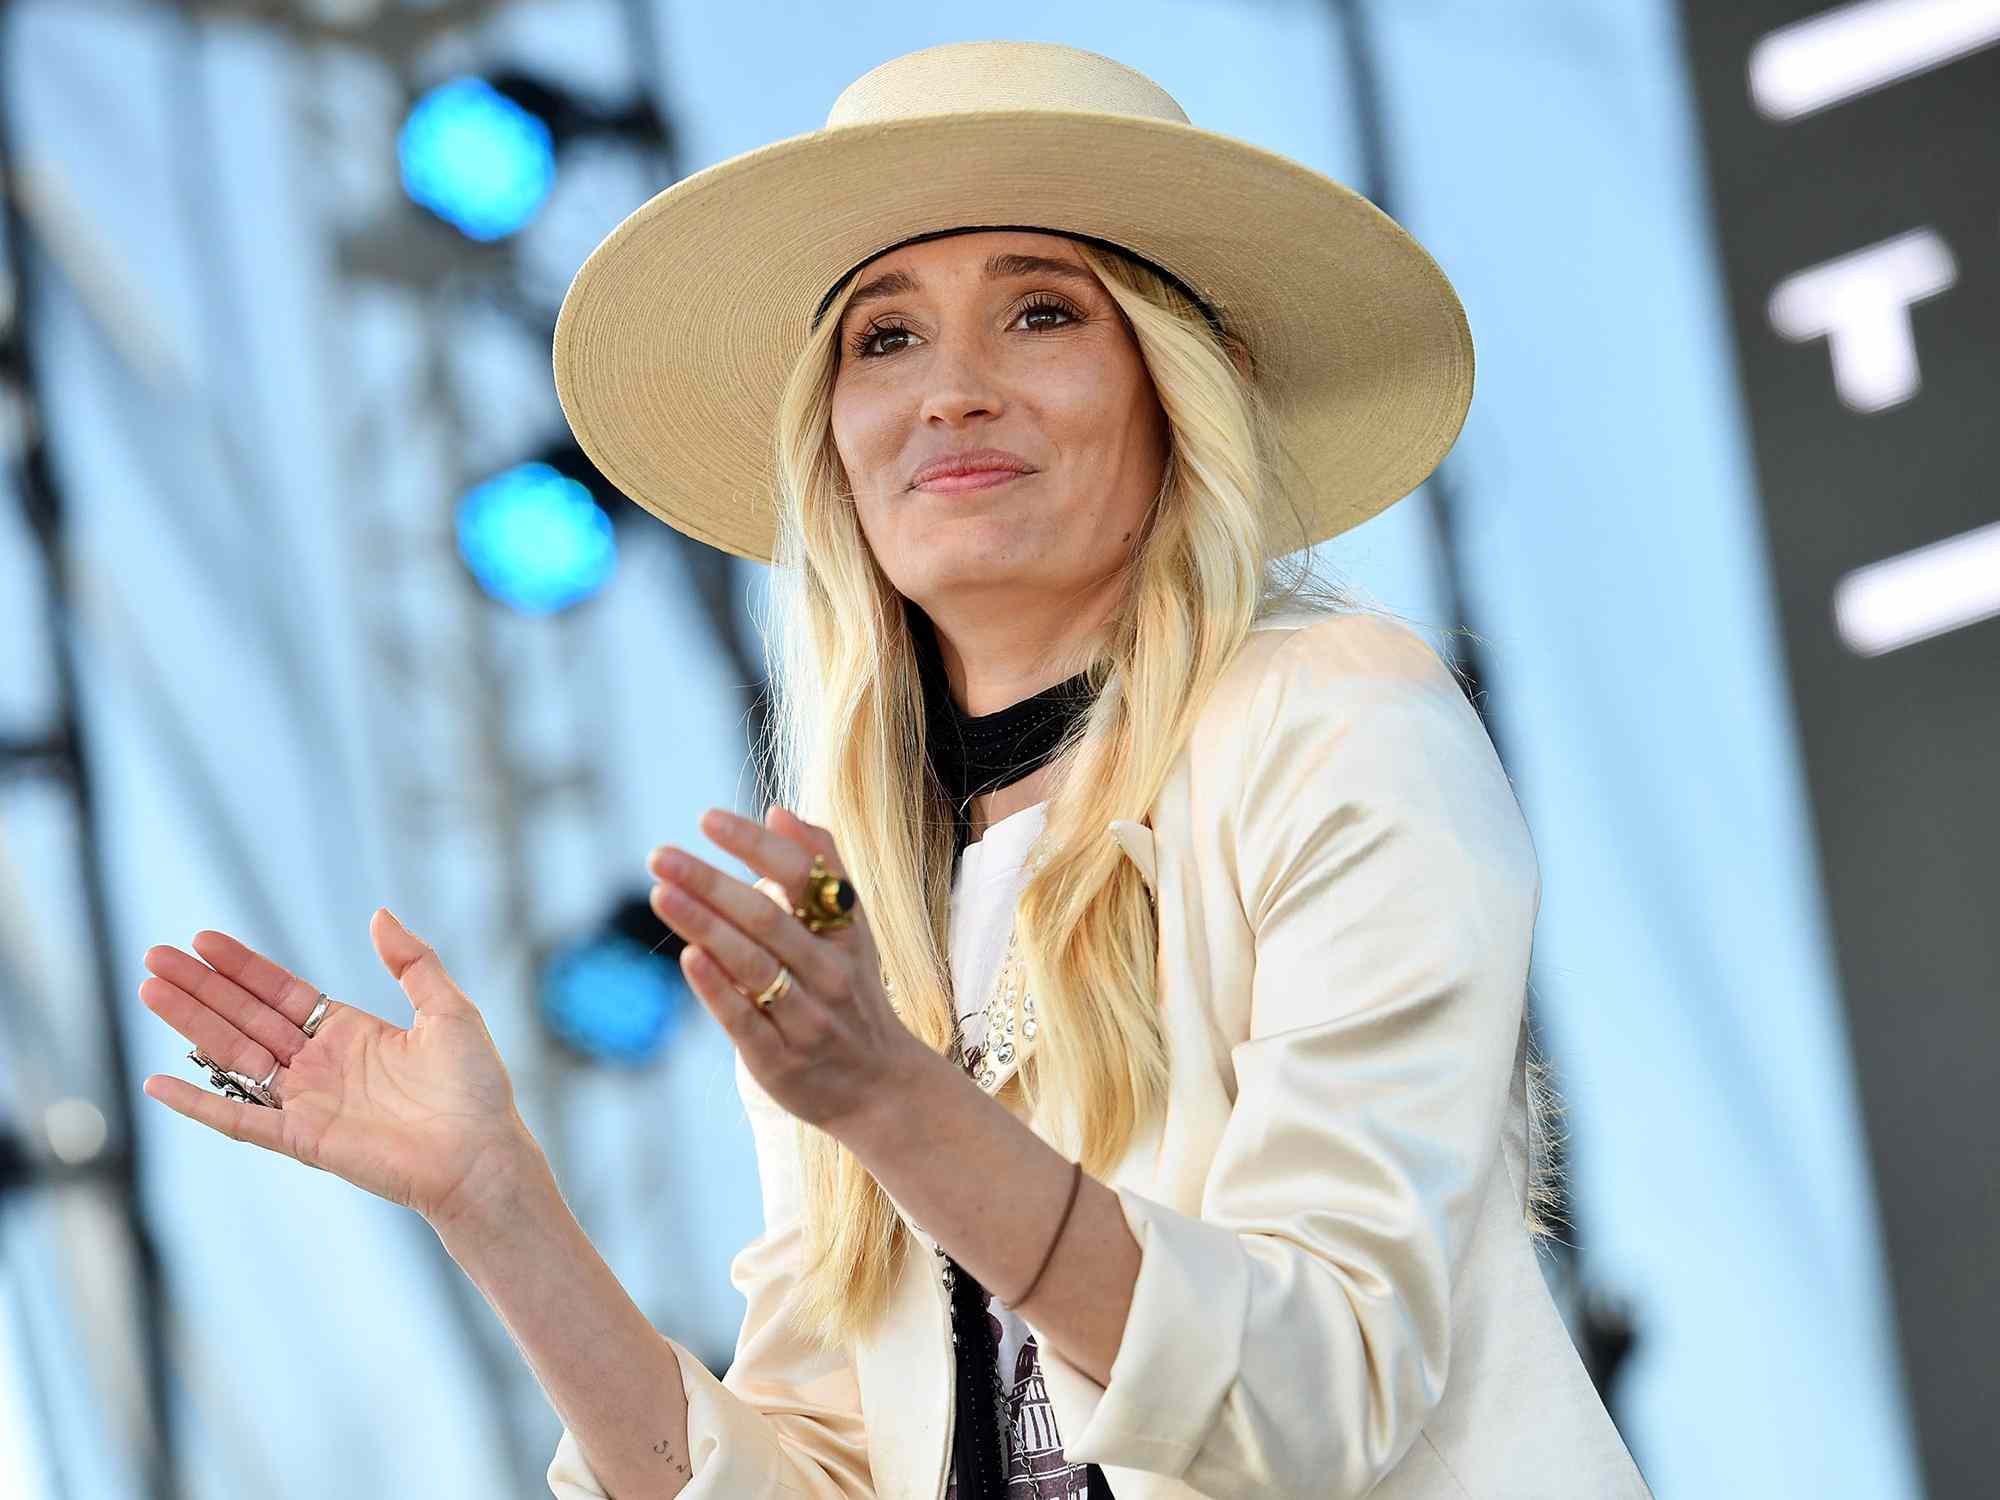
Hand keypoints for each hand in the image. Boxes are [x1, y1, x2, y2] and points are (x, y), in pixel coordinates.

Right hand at [138, 910, 535, 1228]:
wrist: (482, 1155)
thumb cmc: (475, 1089)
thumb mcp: (449, 1010)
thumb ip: (413, 962)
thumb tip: (380, 914)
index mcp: (351, 1033)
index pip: (282, 993)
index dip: (243, 968)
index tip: (204, 940)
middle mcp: (321, 1065)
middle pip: (246, 1018)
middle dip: (201, 988)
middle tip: (155, 956)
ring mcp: (306, 1102)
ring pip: (234, 1056)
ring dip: (191, 1025)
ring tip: (150, 990)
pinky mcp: (301, 1139)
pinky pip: (239, 1119)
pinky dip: (198, 1103)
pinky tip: (158, 1083)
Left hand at [650, 805, 925, 1135]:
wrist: (880, 1087)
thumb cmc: (850, 993)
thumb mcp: (850, 930)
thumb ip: (822, 868)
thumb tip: (779, 811)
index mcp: (845, 932)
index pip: (803, 876)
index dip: (755, 845)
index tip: (707, 819)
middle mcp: (830, 972)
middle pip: (767, 919)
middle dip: (710, 883)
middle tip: (660, 856)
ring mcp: (807, 1018)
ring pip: (753, 966)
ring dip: (705, 926)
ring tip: (661, 894)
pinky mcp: (780, 1061)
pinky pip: (745, 1021)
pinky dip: (717, 988)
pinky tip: (688, 958)